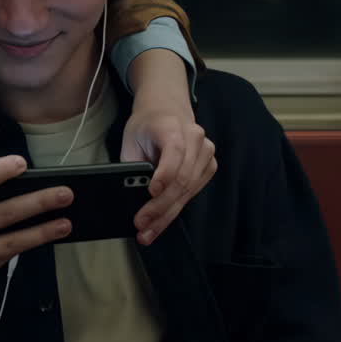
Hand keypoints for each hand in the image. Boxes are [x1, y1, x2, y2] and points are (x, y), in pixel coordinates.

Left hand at [121, 105, 215, 246]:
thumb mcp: (131, 139)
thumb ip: (133, 164)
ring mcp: (206, 152)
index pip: (174, 151)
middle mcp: (195, 138)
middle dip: (160, 206)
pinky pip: (193, 191)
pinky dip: (176, 208)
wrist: (166, 110)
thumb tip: (131, 195)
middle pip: (181, 178)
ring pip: (188, 189)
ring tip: (148, 231)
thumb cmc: (145, 126)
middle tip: (142, 225)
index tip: (151, 192)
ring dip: (167, 214)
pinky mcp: (210, 165)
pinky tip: (162, 221)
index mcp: (172, 126)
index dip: (164, 174)